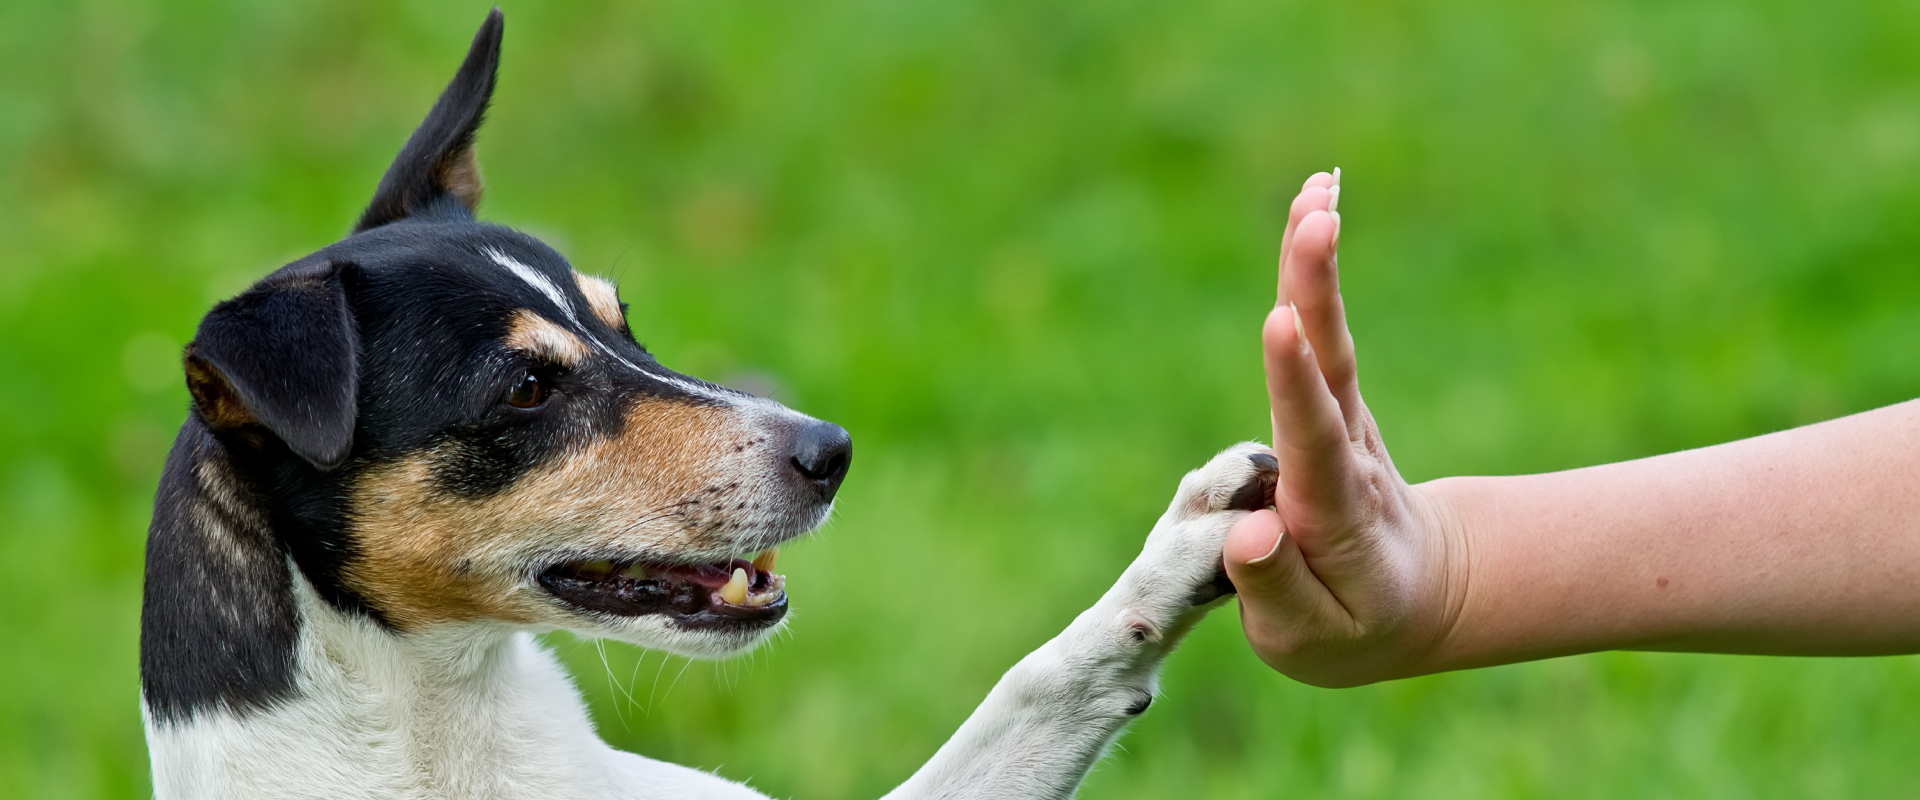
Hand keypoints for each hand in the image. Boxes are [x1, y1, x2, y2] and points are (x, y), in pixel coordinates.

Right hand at [1222, 171, 1468, 686]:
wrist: (1415, 598)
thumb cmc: (1350, 625)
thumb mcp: (1311, 638)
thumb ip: (1278, 587)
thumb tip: (1251, 531)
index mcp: (1334, 513)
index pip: (1312, 440)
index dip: (1293, 383)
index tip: (1281, 324)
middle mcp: (1344, 453)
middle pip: (1331, 366)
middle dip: (1317, 291)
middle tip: (1316, 219)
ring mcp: (1342, 420)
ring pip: (1328, 336)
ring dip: (1316, 264)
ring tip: (1316, 190)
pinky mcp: (1331, 401)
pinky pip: (1319, 330)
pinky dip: (1311, 270)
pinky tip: (1312, 203)